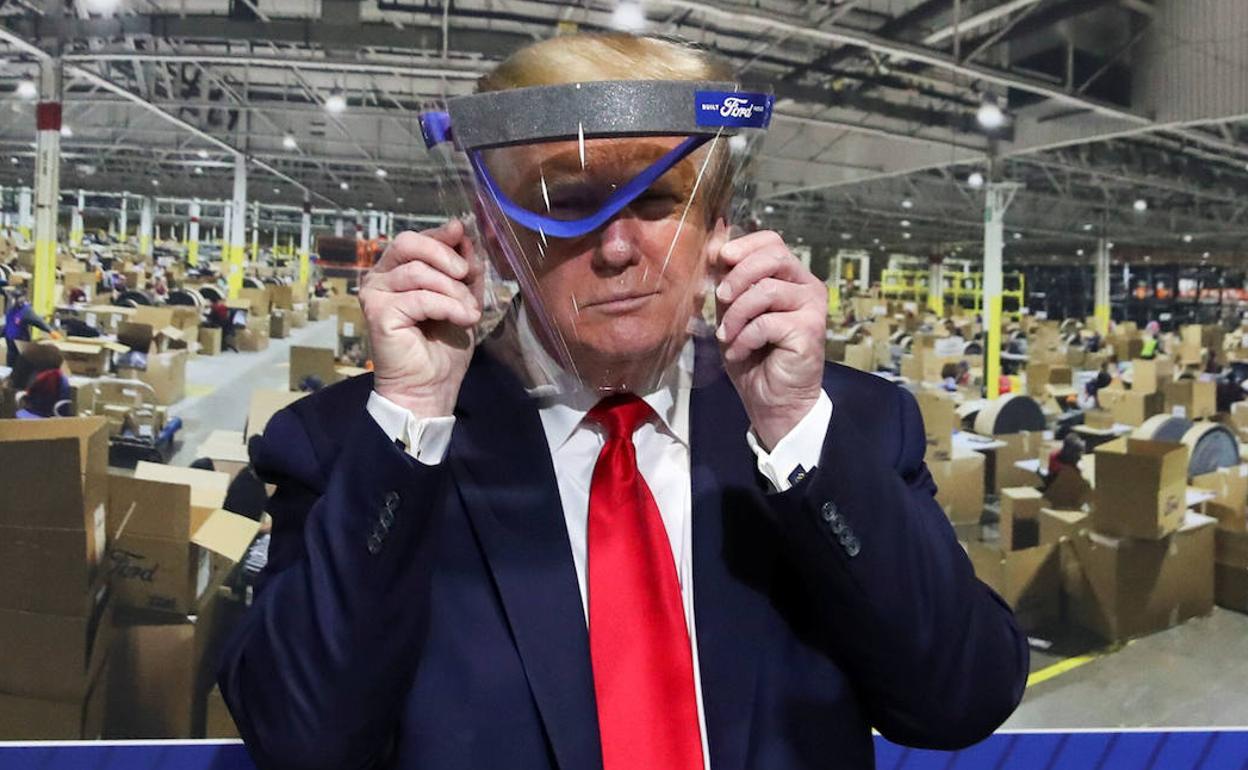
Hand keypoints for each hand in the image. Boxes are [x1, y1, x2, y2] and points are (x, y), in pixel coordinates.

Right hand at [359, 219, 483, 417]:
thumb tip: (462, 232)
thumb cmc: (443, 346)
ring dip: (452, 290)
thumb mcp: (462, 298)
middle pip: (408, 243)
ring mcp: (375, 294)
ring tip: (469, 311)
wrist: (431, 387)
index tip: (461, 232)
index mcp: (397, 271)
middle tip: (466, 275)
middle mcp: (380, 278)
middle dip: (444, 255)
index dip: (440, 234)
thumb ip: (463, 268)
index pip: (415, 239)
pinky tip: (464, 319)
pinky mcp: (377, 313)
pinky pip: (420, 298)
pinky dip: (449, 307)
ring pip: (418, 272)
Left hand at [713, 230, 826, 449]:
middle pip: (774, 255)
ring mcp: (812, 307)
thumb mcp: (732, 312)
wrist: (772, 400)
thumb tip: (714, 243)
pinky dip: (744, 338)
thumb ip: (727, 281)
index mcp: (789, 277)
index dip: (744, 245)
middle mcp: (807, 286)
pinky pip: (767, 322)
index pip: (772, 241)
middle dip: (738, 274)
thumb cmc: (753, 355)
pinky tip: (739, 353)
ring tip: (727, 336)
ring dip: (737, 314)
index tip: (719, 259)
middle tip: (721, 298)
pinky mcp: (811, 330)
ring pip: (768, 289)